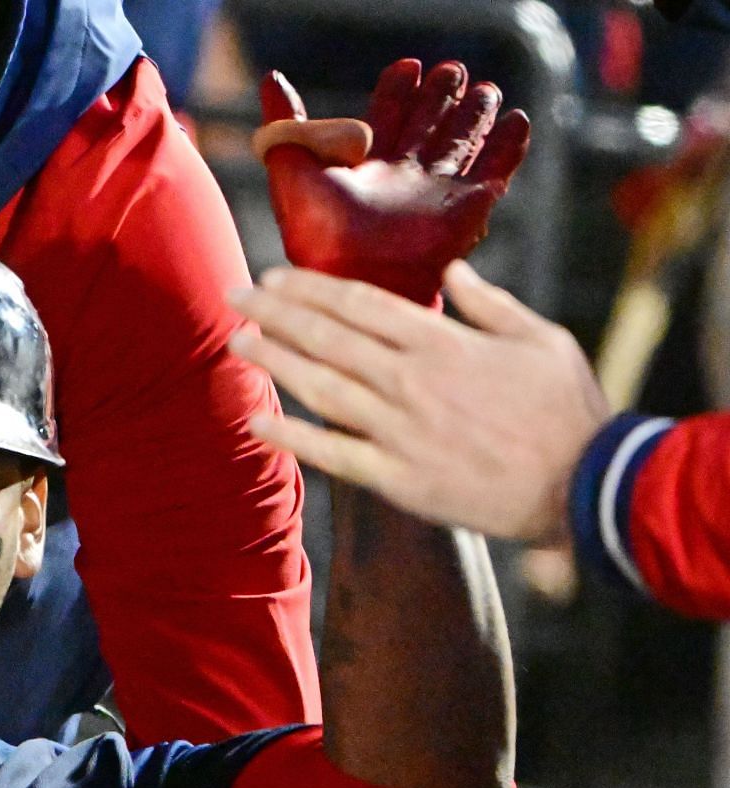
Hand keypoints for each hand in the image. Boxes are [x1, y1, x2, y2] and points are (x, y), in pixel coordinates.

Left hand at [228, 261, 608, 541]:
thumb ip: (490, 304)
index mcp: (443, 343)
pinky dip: (293, 437)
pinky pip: (333, 454)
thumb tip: (453, 273)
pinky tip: (257, 421)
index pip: (359, 305)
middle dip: (275, 314)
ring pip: (321, 388)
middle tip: (234, 296)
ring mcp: (401, 431)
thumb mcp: (541, 340)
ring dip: (274, 363)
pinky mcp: (398, 478)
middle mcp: (412, 381)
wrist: (584, 484)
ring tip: (236, 342)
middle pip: (328, 338)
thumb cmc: (567, 410)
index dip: (310, 288)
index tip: (275, 277)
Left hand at [257, 60, 530, 303]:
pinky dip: (509, 146)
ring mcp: (436, 194)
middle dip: (440, 98)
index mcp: (363, 170)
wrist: (355, 279)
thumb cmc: (316, 235)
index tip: (407, 66)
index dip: (397, 92)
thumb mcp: (292, 170)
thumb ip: (286, 124)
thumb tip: (270, 78)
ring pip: (462, 144)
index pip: (386, 119)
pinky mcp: (467, 210)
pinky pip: (495, 171)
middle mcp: (402, 180)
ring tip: (486, 88)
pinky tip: (518, 120)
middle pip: (428, 127)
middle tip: (451, 69)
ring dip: (475, 116)